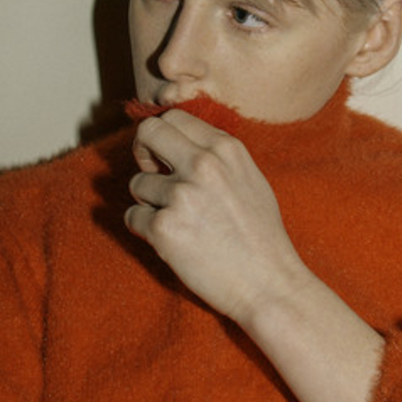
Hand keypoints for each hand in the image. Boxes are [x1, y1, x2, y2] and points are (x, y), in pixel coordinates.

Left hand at [125, 110, 308, 322]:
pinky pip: (132, 217)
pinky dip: (145, 229)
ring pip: (137, 183)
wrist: (269, 283)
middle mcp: (202, 165)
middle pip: (147, 133)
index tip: (165, 159)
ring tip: (179, 223)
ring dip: (149, 202)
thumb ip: (218, 157)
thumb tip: (180, 143)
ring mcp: (181, 196)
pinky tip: (171, 242)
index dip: (162, 138)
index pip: (173, 118)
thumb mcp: (251, 180)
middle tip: (154, 177)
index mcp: (226, 149)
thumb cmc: (262, 237)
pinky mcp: (164, 228)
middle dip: (142, 153)